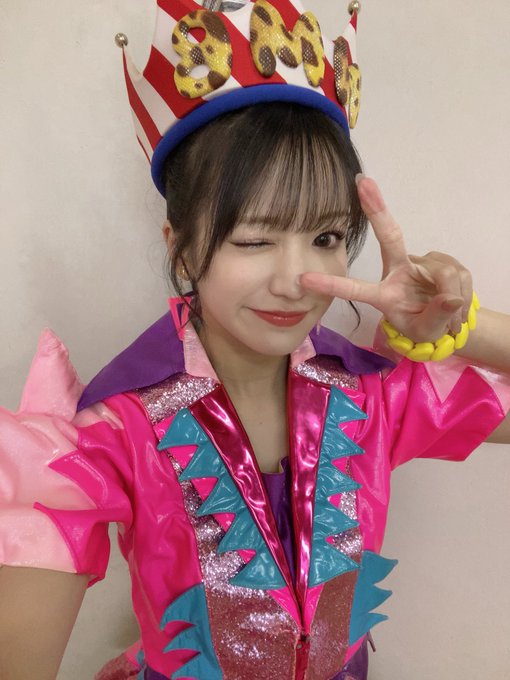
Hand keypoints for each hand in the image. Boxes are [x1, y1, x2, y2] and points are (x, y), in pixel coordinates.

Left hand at [299, 176, 472, 341]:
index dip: (332, 284)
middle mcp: (398, 272)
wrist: (447, 321)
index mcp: (383, 295)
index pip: (355, 289)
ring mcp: (420, 264)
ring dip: (451, 295)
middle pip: (389, 236)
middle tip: (363, 181)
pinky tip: (457, 302)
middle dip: (376, 208)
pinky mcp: (443, 261)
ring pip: (441, 273)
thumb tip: (451, 298)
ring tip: (450, 316)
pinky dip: (461, 291)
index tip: (304, 278)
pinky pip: (457, 273)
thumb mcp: (425, 332)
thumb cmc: (424, 325)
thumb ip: (435, 318)